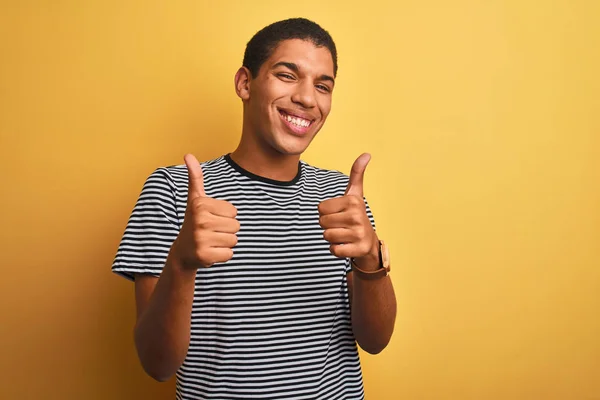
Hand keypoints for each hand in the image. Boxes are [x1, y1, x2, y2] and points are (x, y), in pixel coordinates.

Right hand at [172, 154, 239, 268]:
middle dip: (227, 230)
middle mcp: (199, 220)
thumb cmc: (194, 221)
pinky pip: (230, 254)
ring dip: (225, 242)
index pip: (234, 211)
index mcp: (200, 204)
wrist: (183, 251)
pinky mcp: (205, 256)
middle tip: (211, 231)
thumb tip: (188, 155)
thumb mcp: (195, 199)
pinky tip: (210, 252)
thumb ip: (195, 178)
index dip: (226, 216)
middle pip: (236, 226)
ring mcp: (201, 239)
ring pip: (234, 240)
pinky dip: (223, 255)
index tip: (210, 218)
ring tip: (210, 241)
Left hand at [318, 153, 378, 268]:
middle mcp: (357, 216)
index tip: (340, 213)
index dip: (326, 213)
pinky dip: (336, 249)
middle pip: (322, 222)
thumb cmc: (356, 215)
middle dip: (328, 225)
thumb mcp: (356, 194)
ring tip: (344, 234)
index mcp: (353, 202)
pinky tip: (346, 245)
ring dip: (332, 238)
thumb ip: (357, 173)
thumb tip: (366, 154)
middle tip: (342, 225)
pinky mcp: (357, 249)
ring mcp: (359, 234)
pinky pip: (333, 250)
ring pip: (326, 236)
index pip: (320, 208)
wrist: (369, 242)